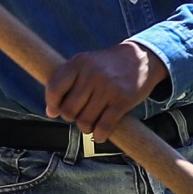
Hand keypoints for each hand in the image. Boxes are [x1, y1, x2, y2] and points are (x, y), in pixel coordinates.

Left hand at [44, 41, 169, 143]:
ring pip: (85, 121)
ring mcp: (108, 87)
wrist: (142, 58)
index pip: (54, 89)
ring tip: (91, 123)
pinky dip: (99, 135)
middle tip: (80, 114)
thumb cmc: (109, 65)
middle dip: (72, 118)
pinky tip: (100, 135)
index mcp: (79, 63)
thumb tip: (51, 111)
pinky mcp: (122, 100)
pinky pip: (104, 126)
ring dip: (86, 128)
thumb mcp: (86, 62)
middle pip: (69, 110)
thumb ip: (67, 81)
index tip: (55, 111)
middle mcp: (92, 74)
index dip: (52, 104)